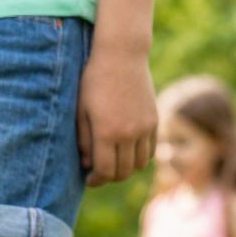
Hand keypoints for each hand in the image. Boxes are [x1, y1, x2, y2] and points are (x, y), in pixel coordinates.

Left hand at [77, 47, 156, 185]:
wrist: (122, 56)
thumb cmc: (94, 82)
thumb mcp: (81, 112)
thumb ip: (84, 141)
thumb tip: (88, 165)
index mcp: (106, 133)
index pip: (105, 171)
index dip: (96, 180)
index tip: (88, 179)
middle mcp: (129, 133)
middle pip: (123, 172)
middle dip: (109, 178)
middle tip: (99, 174)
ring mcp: (145, 128)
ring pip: (139, 165)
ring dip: (126, 170)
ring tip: (113, 164)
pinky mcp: (154, 121)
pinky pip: (150, 151)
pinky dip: (139, 158)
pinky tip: (126, 153)